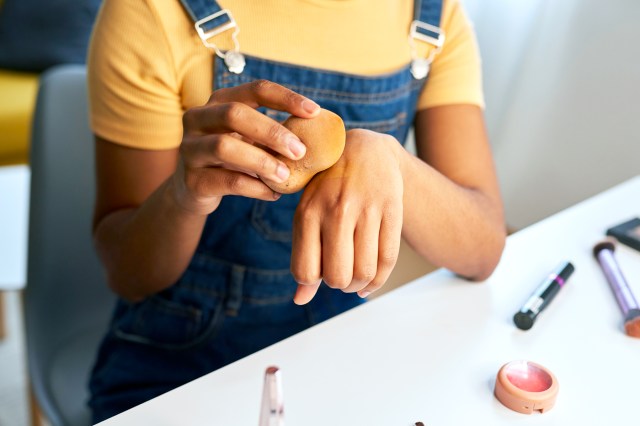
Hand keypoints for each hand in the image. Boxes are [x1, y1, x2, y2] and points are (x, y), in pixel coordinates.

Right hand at [172, 80, 319, 214]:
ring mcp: (190, 149)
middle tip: (301, 151)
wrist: (194, 190)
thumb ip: (274, 133)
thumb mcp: (249, 139)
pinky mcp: (192, 180)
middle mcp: (198, 119)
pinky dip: (255, 187)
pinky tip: (273, 193)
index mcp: (219, 101)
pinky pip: (227, 181)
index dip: (286, 98)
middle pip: (235, 114)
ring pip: (224, 147)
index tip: (315, 111)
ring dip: (261, 161)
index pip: (255, 89)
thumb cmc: (233, 159)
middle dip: (272, 132)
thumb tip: (323, 133)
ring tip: (286, 176)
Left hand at [291, 129, 403, 303]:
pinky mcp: (391, 209)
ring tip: (356, 277)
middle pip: (338, 277)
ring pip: (365, 272)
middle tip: (342, 276)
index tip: (320, 273)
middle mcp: (336, 210)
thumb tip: (300, 300)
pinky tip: (371, 280)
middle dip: (340, 285)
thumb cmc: (329, 189)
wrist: (365, 150)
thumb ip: (304, 255)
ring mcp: (366, 209)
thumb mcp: (309, 214)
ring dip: (360, 284)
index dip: (314, 283)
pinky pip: (388, 259)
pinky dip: (379, 280)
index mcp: (308, 212)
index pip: (306, 271)